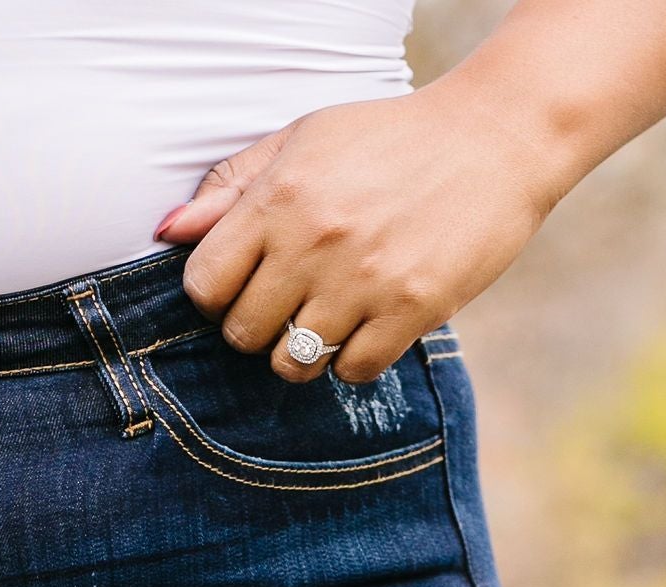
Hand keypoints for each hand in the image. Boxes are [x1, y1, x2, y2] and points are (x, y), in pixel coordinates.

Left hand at [155, 82, 556, 384]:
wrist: (496, 136)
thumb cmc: (390, 139)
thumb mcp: (306, 141)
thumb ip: (234, 187)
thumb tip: (169, 232)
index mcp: (281, 196)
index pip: (204, 285)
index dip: (217, 293)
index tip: (244, 282)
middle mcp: (315, 240)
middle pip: (243, 335)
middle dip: (259, 326)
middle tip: (291, 301)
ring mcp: (364, 279)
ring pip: (293, 363)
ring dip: (305, 350)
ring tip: (331, 314)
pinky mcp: (411, 309)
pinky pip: (352, 371)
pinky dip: (355, 357)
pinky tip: (370, 322)